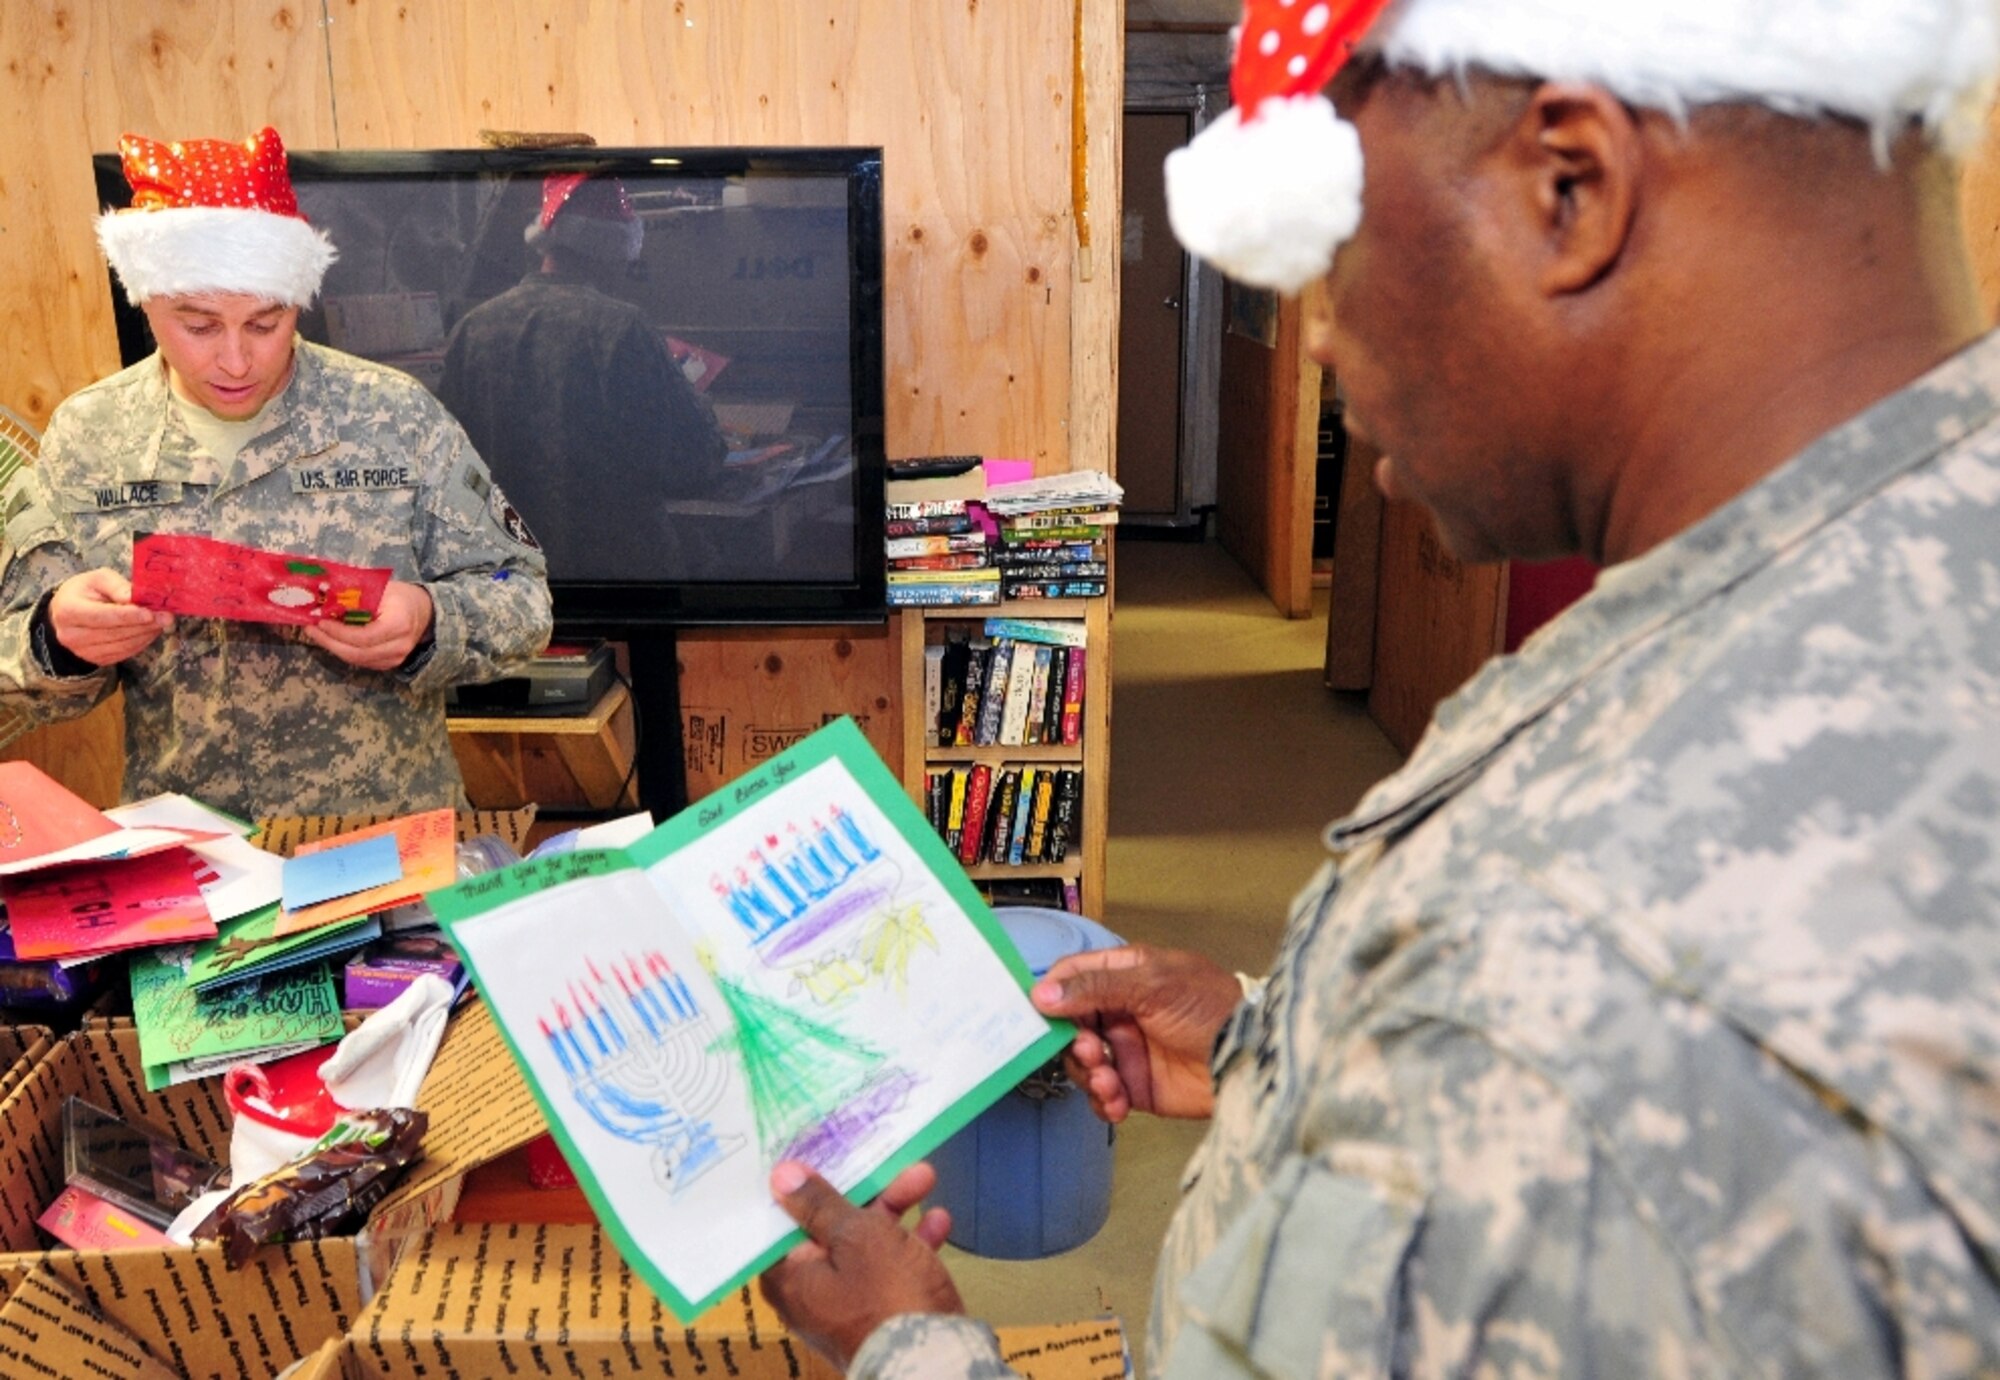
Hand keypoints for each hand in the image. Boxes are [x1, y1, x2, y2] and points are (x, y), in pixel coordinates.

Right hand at [47, 568, 171, 665]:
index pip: (102, 616)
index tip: (150, 613)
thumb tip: (135, 597)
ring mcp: (83, 651)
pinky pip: (125, 653)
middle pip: (115, 633)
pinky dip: (142, 642)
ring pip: (123, 645)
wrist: (67, 613)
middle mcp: (71, 635)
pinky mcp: (97, 660)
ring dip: (146, 633)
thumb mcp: (97, 579)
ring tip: (161, 620)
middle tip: (167, 616)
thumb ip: (117, 586)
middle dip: (144, 624)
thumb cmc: (85, 592)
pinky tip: (149, 630)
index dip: (128, 616)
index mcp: (68, 611)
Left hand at [304, 580, 432, 670]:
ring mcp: (395, 658)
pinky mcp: (389, 664)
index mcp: (399, 624)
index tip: (320, 622)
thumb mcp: (380, 589)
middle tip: (311, 629)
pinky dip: (344, 651)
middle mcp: (399, 646)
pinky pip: (361, 662)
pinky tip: (332, 640)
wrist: (424, 612)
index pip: (364, 636)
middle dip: (329, 642)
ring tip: (317, 634)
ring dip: (333, 647)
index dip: (339, 632)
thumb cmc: (400, 597)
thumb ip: (355, 594)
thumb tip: (323, 594)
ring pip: (357, 660)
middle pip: (357, 653)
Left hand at [759, 1160, 961, 1369]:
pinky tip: (939, 1221)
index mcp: (788, 1275)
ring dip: (895, 1209)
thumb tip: (780, 1177)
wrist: (933, 1363)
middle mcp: (810, 1291)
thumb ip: (819, 1203)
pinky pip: (891, 1268)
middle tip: (887, 1160)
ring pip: (865, 1243)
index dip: (801, 1184)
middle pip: (829, 1226)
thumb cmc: (887, 1295)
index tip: (816, 1150)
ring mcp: (847, 1303)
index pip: (782, 1219)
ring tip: (925, 1179)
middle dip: (865, 1191)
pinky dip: (911, 1244)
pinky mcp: (881, 1311)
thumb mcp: (855, 1236)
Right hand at [1031, 944, 1241, 1122]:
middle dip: (1071, 1041)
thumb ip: (1095, 987)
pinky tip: (1116, 1102)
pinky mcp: (1137, 1085)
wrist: (1247, 1057)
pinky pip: (1103, 1094)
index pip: (1074, 976)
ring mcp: (1128, 1049)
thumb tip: (1042, 993)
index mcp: (1126, 975)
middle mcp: (1122, 1010)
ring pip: (1082, 1062)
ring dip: (1087, 1073)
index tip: (1038, 1011)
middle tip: (1087, 1049)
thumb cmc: (1210, 1007)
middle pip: (1070, 1024)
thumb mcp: (1152, 985)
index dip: (1051, 992)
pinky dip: (1102, 1100)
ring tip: (1109, 1080)